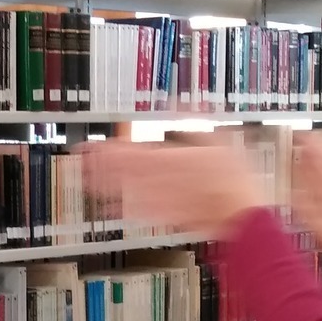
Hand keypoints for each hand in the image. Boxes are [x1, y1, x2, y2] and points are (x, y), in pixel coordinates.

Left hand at [84, 136, 265, 237]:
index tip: (93, 146)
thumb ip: (193, 122)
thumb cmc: (233, 179)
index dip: (111, 149)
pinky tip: (107, 207)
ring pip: (126, 190)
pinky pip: (139, 212)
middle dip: (101, 166)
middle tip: (80, 161)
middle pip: (124, 171)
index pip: (133, 151)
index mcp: (172, 159)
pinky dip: (121, 209)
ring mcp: (162, 199)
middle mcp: (162, 180)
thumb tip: (177, 103)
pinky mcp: (166, 217)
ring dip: (104, 186)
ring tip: (85, 181)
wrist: (241, 216)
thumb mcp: (218, 140)